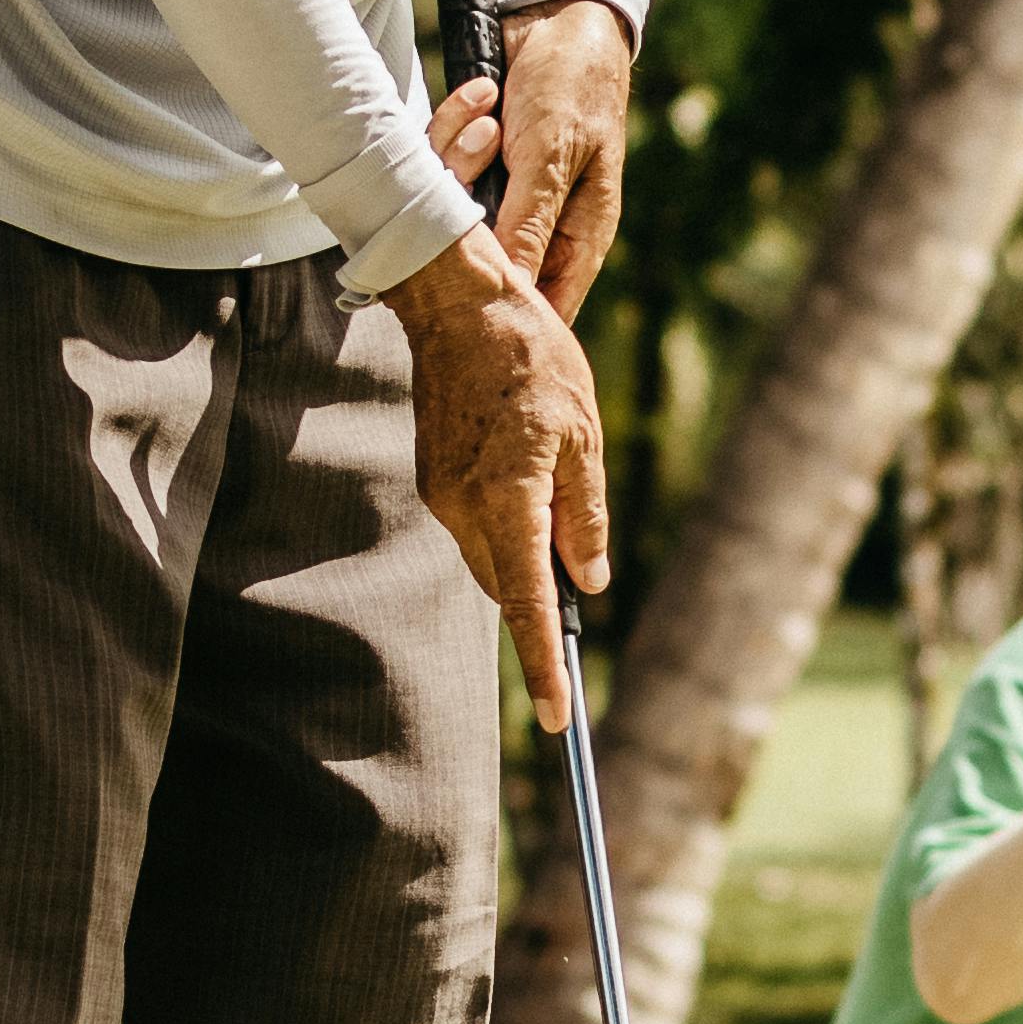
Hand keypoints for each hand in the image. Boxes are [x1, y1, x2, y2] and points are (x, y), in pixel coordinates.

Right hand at [389, 224, 609, 725]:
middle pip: (509, 589)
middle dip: (542, 601)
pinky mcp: (433, 480)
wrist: (458, 306)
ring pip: (491, 559)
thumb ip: (585, 515)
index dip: (546, 664)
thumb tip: (589, 580)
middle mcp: (466, 508)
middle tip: (584, 589)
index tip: (557, 717)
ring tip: (556, 502)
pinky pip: (475, 526)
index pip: (530, 604)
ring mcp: (442, 496)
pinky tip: (524, 479)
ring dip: (525, 558)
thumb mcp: (584, 434)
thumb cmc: (532, 360)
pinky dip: (505, 527)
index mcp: (510, 498)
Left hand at [423, 0, 631, 321]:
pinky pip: (444, 168)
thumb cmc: (572, 83)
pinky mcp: (478, 162)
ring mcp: (506, 190)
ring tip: (489, 115)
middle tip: (473, 175)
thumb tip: (515, 293)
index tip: (468, 309)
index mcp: (579, 231)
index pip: (548, 302)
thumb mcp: (551, 155)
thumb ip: (530, 224)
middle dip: (470, 223)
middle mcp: (541, 219)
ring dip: (461, 161)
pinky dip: (451, 131)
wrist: (555, 11)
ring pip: (457, 211)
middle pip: (490, 259)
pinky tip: (479, 95)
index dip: (512, 313)